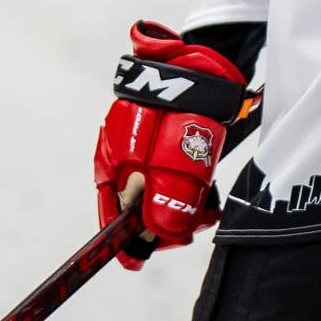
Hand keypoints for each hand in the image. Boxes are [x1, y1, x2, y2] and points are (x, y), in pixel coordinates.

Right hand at [93, 22, 246, 269]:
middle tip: (193, 226)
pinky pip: (176, 177)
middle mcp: (122, 160)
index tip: (147, 256)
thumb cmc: (176, 110)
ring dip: (184, 208)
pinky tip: (211, 192)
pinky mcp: (168, 143)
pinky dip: (192, 189)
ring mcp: (145, 150)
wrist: (202, 64)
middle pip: (139, 210)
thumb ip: (161, 202)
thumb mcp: (166, 163)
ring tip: (208, 208)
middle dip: (165, 224)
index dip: (130, 241)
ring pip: (161, 195)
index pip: (113, 217)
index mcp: (109, 165)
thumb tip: (158, 236)